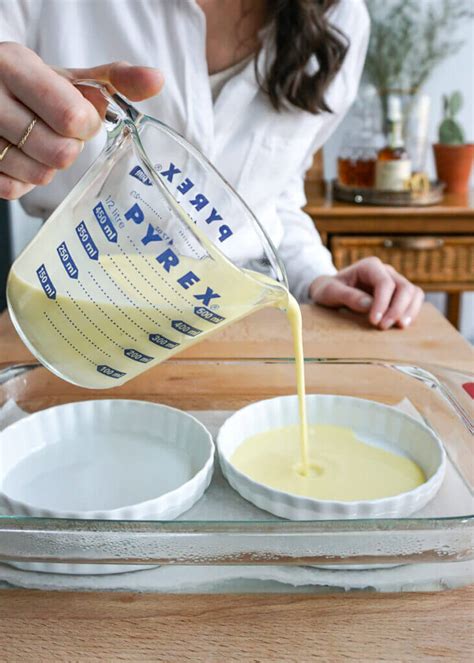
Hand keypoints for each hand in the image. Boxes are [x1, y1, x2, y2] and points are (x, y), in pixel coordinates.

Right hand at [0, 42, 163, 199]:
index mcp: (15, 66)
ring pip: (39, 175)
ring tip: (40, 143)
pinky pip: (14, 190)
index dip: (87, 125)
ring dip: (50, 166)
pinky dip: (26, 181)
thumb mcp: (71, 77)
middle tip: (60, 133)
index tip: (81, 118)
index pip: (70, 116)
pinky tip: (23, 157)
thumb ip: (115, 80)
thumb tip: (156, 80)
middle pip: (60, 152)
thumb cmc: (35, 87)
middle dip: (70, 147)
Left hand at [309, 257, 423, 329]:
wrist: (330, 290)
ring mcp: (394, 281)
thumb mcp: (330, 291)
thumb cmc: (328, 289)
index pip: (384, 283)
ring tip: (399, 327)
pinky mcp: (398, 293)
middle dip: (397, 309)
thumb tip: (369, 305)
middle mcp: (386, 271)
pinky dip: (411, 312)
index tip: (374, 321)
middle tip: (383, 327)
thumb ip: (348, 296)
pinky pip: (413, 300)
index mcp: (369, 266)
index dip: (383, 303)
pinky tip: (401, 325)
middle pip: (404, 287)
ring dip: (409, 311)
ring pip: (414, 292)